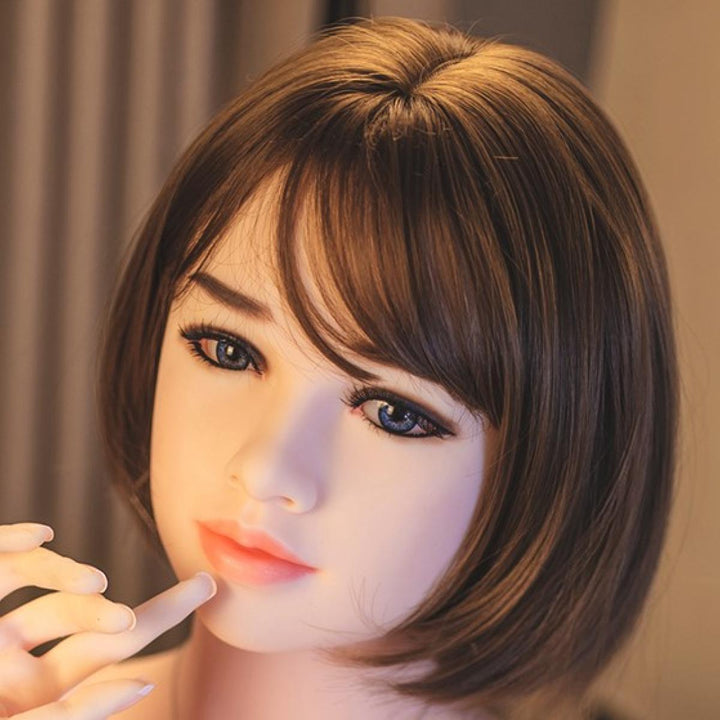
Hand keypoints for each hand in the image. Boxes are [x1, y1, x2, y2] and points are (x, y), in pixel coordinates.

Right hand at [0, 523, 215, 717]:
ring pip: (30, 576)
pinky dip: (11, 540)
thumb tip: (143, 684)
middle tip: (132, 613)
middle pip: (72, 611)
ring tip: (95, 585)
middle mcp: (12, 654)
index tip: (208, 585)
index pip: (111, 644)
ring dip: (62, 572)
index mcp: (39, 688)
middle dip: (106, 606)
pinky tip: (39, 535)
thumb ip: (75, 717)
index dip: (158, 614)